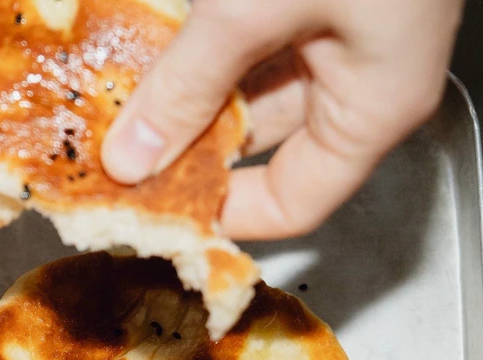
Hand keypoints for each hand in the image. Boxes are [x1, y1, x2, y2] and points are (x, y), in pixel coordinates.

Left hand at [101, 0, 462, 237]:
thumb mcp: (253, 10)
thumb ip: (186, 87)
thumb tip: (130, 157)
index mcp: (373, 106)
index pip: (293, 203)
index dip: (219, 215)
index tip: (147, 212)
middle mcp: (359, 73)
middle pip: (257, 139)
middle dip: (183, 140)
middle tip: (109, 149)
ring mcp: (336, 23)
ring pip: (243, 78)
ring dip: (181, 83)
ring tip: (112, 90)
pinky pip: (243, 29)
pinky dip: (195, 36)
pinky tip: (144, 32)